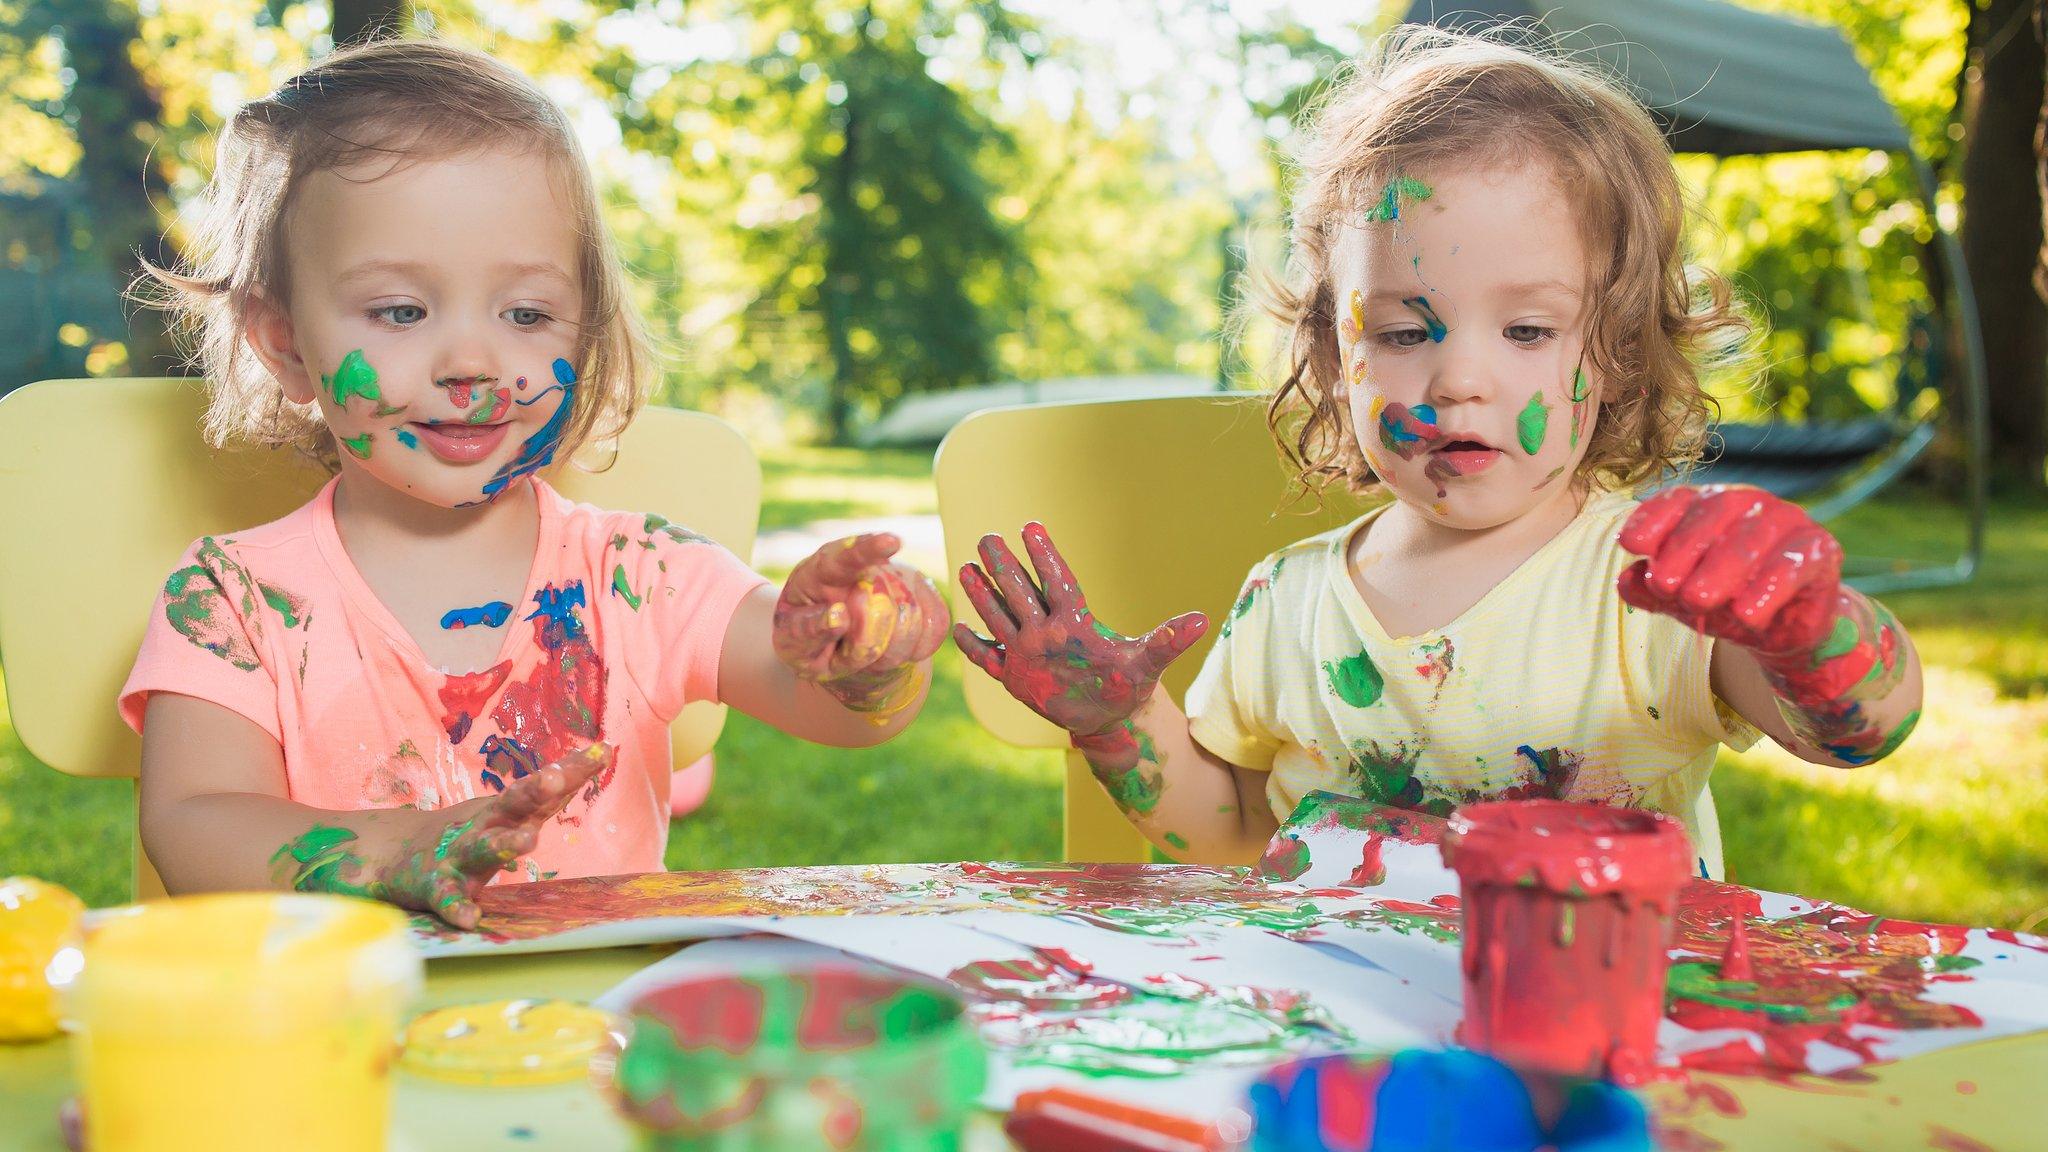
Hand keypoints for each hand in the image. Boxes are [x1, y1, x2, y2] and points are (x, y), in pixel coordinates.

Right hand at [275, 744, 612, 929]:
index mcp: (503, 810)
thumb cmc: (470, 832)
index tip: (603, 751)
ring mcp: (457, 854)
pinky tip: (469, 918)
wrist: (394, 855)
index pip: (544, 787)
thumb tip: (605, 751)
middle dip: (533, 791)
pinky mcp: (434, 885)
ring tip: (528, 844)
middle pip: (512, 804)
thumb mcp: (511, 811)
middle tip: (555, 779)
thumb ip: (555, 789)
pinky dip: (456, 906)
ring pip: (483, 848)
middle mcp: (483, 826)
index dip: (573, 770)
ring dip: (504, 845)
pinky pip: (447, 898)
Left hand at [773, 533, 948, 716]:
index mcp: (821, 571)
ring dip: (887, 654)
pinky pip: (933, 627)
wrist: (836, 648)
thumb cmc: (807, 644)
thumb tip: (839, 616)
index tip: (892, 543)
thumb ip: (808, 631)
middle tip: (844, 653)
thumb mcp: (793, 645)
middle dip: (865, 644)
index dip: (868, 549)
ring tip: (864, 652)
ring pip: (911, 620)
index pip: (843, 557)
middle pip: (883, 603)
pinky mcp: (925, 595)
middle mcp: (863, 567)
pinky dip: (914, 650)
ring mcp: (897, 578)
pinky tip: (892, 651)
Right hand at [953, 522, 1206, 738]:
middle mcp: (1047, 630)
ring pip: (1001, 618)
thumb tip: (1202, 619)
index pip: (1058, 582)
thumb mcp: (1148, 662)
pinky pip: (991, 659)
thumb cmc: (1127, 683)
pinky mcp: (1016, 677)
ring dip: (984, 597)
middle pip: (1023, 592)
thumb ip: (1168, 640)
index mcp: (1076, 621)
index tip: (1032, 526)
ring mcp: (1028, 652)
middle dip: (1005, 567)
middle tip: (987, 538)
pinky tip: (958, 630)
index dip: (1046, 556)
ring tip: (967, 567)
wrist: (1108, 716)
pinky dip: (975, 648)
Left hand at [1617, 485, 1841, 656]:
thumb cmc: (1723, 600)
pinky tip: (1747, 615)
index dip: (1652, 519)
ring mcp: (1786, 521)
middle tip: (1665, 586)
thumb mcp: (1679, 599)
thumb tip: (1625, 581)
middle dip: (1683, 549)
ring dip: (1721, 570)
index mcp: (1707, 504)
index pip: (1677, 500)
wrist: (1781, 627)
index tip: (1630, 544)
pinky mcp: (1819, 550)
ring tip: (1696, 602)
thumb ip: (1651, 590)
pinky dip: (1769, 588)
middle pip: (1712, 514)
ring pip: (1751, 538)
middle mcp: (1746, 503)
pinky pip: (1794, 563)